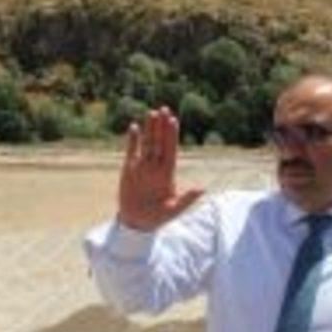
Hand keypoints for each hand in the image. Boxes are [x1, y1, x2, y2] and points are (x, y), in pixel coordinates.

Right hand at [117, 106, 203, 231]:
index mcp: (168, 174)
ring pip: (147, 143)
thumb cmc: (157, 217)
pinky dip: (133, 140)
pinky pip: (132, 151)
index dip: (172, 135)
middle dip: (162, 126)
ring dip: (149, 129)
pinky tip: (135, 126)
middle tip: (164, 108)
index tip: (173, 120)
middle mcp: (156, 167)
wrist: (137, 222)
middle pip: (160, 142)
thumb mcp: (173, 210)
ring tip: (151, 112)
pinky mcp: (129, 169)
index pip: (171, 150)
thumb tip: (202, 189)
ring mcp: (142, 166)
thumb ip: (186, 199)